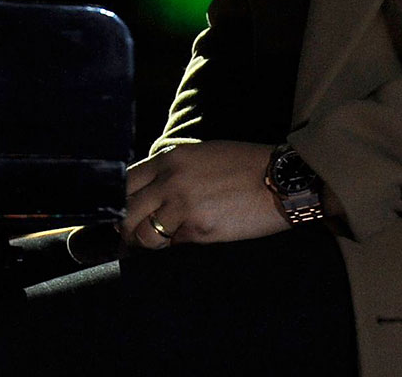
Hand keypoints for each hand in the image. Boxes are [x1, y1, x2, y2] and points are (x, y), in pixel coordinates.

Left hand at [122, 141, 286, 249]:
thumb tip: (150, 195)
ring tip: (163, 242)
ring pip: (144, 235)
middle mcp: (171, 180)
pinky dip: (178, 246)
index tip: (122, 213)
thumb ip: (174, 172)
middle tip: (133, 238)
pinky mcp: (199, 230)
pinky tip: (193, 239)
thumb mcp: (204, 156)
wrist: (282, 180)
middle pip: (126, 212)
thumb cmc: (246, 166)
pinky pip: (174, 245)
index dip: (119, 202)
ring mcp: (183, 206)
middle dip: (126, 228)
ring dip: (149, 243)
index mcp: (171, 159)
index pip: (125, 182)